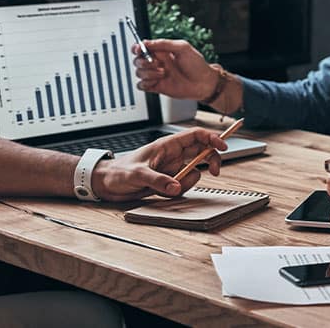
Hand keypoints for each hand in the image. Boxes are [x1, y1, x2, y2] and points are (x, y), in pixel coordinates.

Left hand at [91, 128, 226, 200]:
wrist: (106, 184)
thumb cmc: (118, 172)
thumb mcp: (137, 174)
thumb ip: (157, 180)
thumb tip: (175, 186)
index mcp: (166, 145)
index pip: (195, 135)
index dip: (212, 138)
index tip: (223, 146)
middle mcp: (172, 155)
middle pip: (202, 151)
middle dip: (211, 160)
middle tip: (214, 171)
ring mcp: (171, 168)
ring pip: (194, 172)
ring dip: (188, 182)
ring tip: (170, 187)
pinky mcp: (168, 181)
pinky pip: (183, 186)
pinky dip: (177, 191)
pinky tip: (162, 193)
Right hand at [132, 39, 215, 100]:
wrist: (203, 83)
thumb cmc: (197, 65)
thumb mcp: (183, 48)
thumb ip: (164, 43)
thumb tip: (147, 42)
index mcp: (162, 52)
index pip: (143, 48)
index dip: (137, 48)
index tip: (139, 50)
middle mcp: (158, 63)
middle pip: (138, 60)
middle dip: (143, 61)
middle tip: (155, 63)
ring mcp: (156, 75)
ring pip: (139, 73)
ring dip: (148, 73)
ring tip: (163, 73)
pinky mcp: (157, 87)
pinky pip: (142, 85)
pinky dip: (145, 83)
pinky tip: (156, 81)